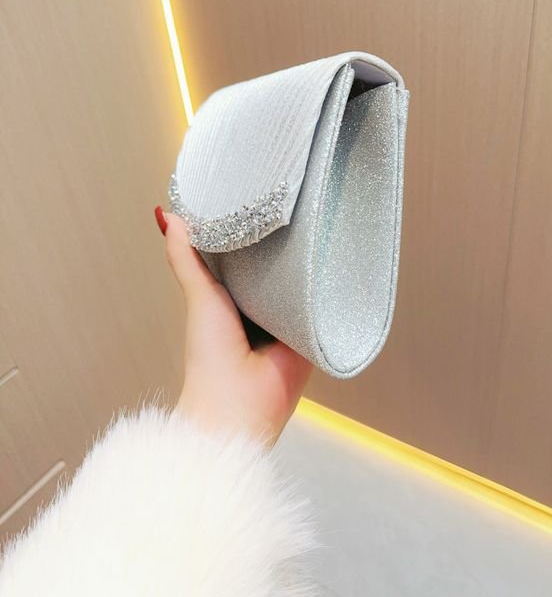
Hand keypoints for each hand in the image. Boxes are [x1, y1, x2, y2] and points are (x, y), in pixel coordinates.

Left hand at [155, 206, 312, 446]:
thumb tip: (166, 215)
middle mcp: (262, 306)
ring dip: (308, 264)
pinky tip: (338, 259)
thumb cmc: (210, 355)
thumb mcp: (199, 295)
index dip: (252, 229)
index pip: (247, 254)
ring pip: (301, 283)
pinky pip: (323, 305)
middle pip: (276, 266)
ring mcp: (288, 319)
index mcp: (233, 297)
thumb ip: (185, 258)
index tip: (261, 192)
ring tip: (322, 221)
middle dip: (285, 243)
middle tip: (297, 201)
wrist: (241, 404)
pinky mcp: (312, 331)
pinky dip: (328, 289)